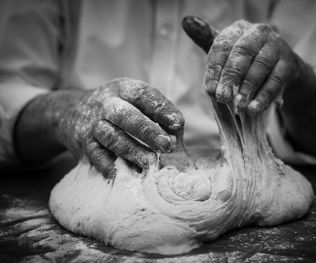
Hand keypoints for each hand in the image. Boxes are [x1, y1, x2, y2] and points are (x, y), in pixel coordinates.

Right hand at [56, 78, 183, 177]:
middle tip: (167, 145)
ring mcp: (93, 124)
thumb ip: (155, 112)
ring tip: (151, 162)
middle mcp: (106, 104)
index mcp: (122, 89)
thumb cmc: (115, 108)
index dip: (161, 108)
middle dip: (147, 131)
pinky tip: (119, 173)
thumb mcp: (132, 100)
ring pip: (112, 137)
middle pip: (126, 116)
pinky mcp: (84, 143)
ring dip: (132, 150)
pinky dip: (106, 164)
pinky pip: (95, 154)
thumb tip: (176, 131)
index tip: (178, 124)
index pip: (143, 94)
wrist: (70, 112)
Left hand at [183, 17, 313, 113]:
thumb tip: (186, 21)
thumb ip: (207, 41)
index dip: (215, 69)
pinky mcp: (289, 64)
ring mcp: (277, 46)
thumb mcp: (226, 51)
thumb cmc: (245, 60)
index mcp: (239, 29)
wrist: (279, 68)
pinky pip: (276, 81)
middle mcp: (259, 33)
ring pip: (261, 67)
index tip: (210, 90)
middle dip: (231, 77)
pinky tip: (254, 109)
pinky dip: (264, 96)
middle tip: (222, 98)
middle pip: (242, 54)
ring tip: (239, 107)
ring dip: (248, 88)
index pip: (223, 46)